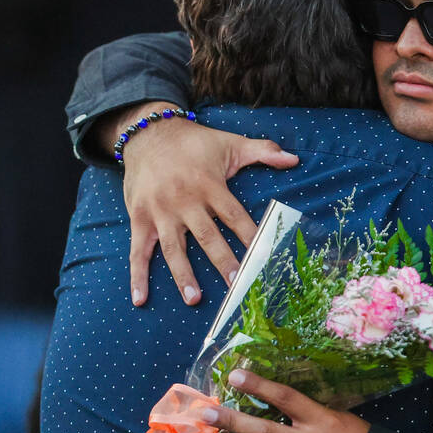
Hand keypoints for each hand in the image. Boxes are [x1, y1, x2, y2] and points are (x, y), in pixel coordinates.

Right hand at [110, 104, 298, 305]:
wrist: (147, 133)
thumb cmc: (194, 142)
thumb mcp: (230, 143)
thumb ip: (263, 151)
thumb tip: (294, 158)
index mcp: (210, 185)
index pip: (235, 216)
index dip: (250, 236)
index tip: (264, 257)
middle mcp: (185, 201)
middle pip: (208, 236)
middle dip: (223, 262)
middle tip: (236, 284)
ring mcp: (160, 212)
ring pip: (174, 248)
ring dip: (183, 275)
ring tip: (195, 299)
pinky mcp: (140, 218)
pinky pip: (138, 250)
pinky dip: (137, 275)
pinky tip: (140, 298)